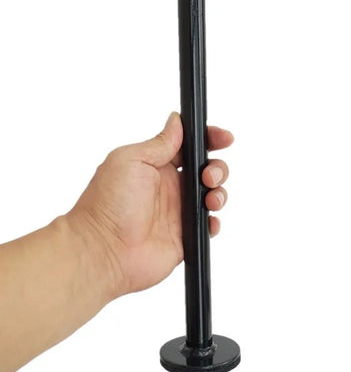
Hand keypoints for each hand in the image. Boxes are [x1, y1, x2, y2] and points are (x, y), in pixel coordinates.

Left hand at [65, 112, 233, 298]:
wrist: (103, 251)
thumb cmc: (108, 204)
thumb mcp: (132, 160)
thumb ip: (160, 142)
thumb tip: (176, 120)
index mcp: (157, 165)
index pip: (190, 146)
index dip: (209, 139)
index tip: (224, 138)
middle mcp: (171, 186)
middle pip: (207, 169)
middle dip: (217, 168)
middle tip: (208, 176)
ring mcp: (178, 211)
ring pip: (212, 195)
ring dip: (219, 193)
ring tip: (210, 199)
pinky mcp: (185, 235)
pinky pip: (209, 225)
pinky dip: (214, 222)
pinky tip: (207, 220)